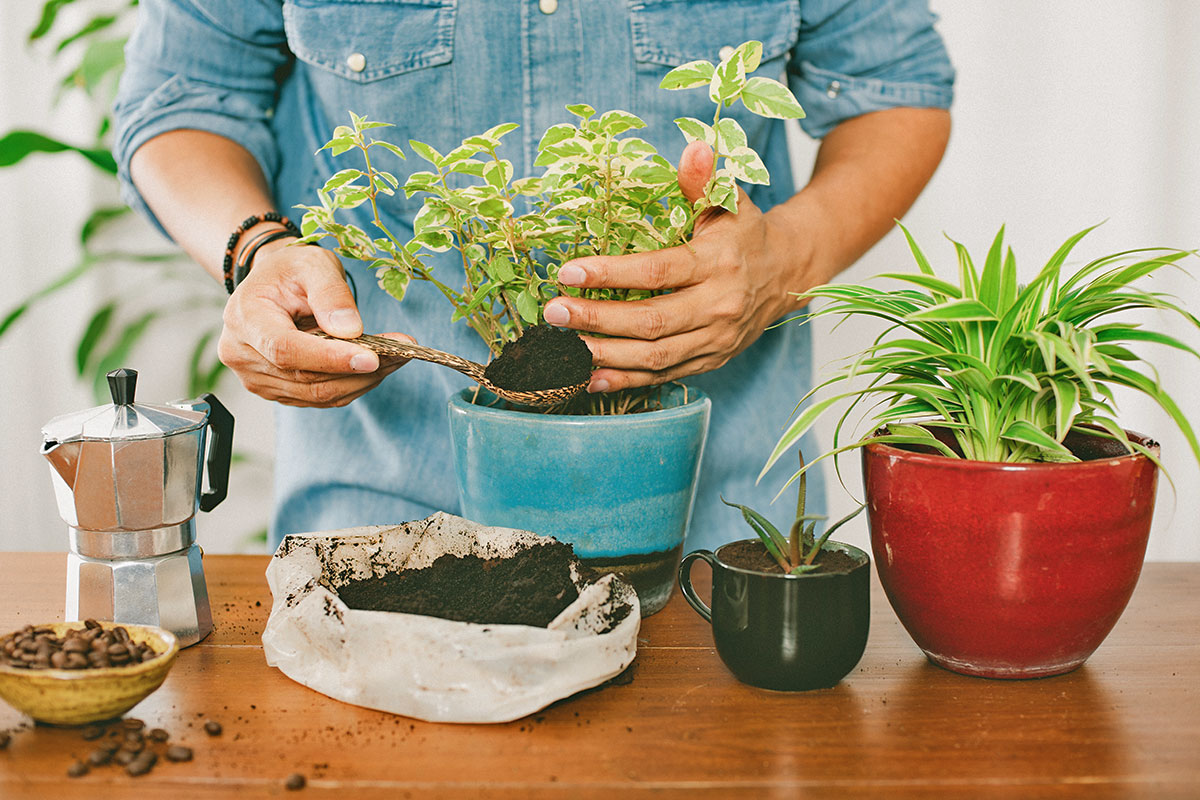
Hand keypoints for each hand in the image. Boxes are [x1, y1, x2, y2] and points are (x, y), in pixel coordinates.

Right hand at [218, 239, 410, 406]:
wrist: (273, 285)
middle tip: (402, 352)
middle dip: (359, 369)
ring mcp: (257, 378)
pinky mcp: (277, 391)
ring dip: (363, 380)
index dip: (330, 358)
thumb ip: (331, 294)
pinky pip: (320, 397)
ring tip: (396, 357)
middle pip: (306, 379)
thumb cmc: (291, 270)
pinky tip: (376, 366)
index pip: (286, 350)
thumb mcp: (313, 264)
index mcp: (245, 318)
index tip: (372, 357)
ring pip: (318, 394)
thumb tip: (351, 330)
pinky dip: (353, 384)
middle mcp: (242, 355)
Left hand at [542, 141, 817, 392]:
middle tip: (554, 312)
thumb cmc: (746, 233)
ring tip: (561, 348)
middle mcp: (719, 306)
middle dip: (597, 320)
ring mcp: (715, 339)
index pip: (659, 272)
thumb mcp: (730, 201)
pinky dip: (625, 380)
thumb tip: (694, 147)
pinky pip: (663, 376)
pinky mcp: (710, 361)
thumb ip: (704, 180)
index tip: (569, 271)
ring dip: (604, 354)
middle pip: (651, 321)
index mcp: (719, 263)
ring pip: (654, 356)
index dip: (611, 274)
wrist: (786, 275)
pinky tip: (588, 376)